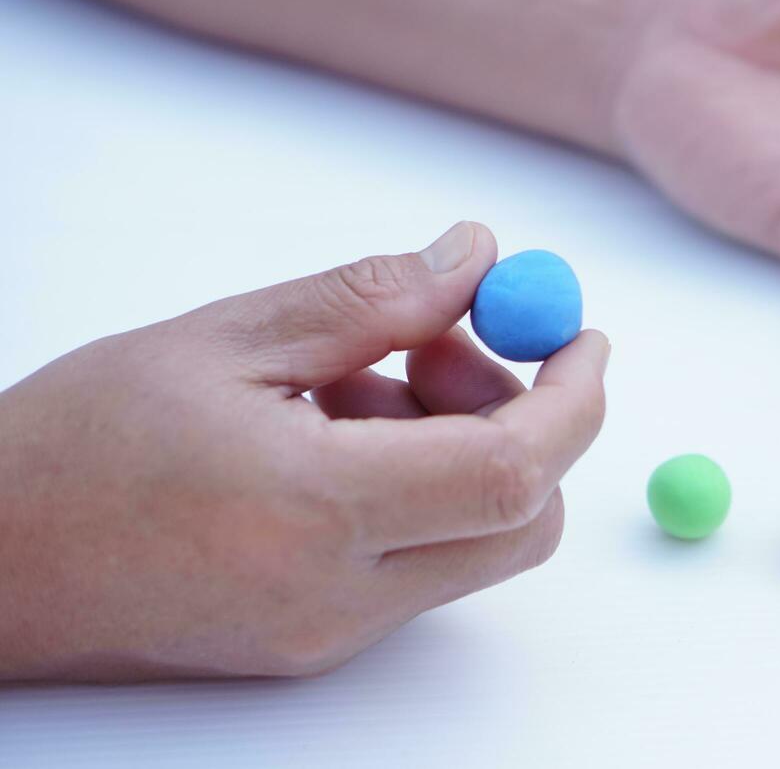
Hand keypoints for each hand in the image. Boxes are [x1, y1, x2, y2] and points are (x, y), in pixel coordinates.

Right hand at [0, 222, 608, 680]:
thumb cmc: (72, 446)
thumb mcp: (224, 339)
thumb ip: (371, 300)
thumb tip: (478, 258)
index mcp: (314, 512)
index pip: (513, 471)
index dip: (573, 398)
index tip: (583, 335)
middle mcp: (337, 597)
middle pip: (521, 521)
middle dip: (520, 419)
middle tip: (442, 343)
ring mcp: (329, 635)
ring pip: (474, 542)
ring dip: (461, 447)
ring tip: (352, 380)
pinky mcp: (313, 646)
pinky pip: (417, 563)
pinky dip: (416, 488)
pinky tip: (332, 432)